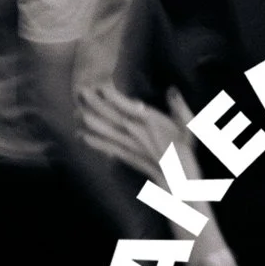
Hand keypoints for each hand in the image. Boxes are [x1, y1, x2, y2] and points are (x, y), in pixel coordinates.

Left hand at [78, 84, 202, 184]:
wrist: (178, 179)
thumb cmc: (185, 152)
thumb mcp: (188, 127)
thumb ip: (179, 107)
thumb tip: (172, 90)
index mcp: (150, 123)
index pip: (128, 106)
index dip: (113, 96)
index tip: (99, 86)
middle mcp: (137, 133)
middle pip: (112, 116)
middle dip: (95, 104)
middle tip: (81, 91)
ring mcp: (130, 146)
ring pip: (106, 131)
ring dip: (90, 122)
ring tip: (76, 113)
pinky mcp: (127, 157)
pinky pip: (107, 148)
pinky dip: (94, 143)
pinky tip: (81, 137)